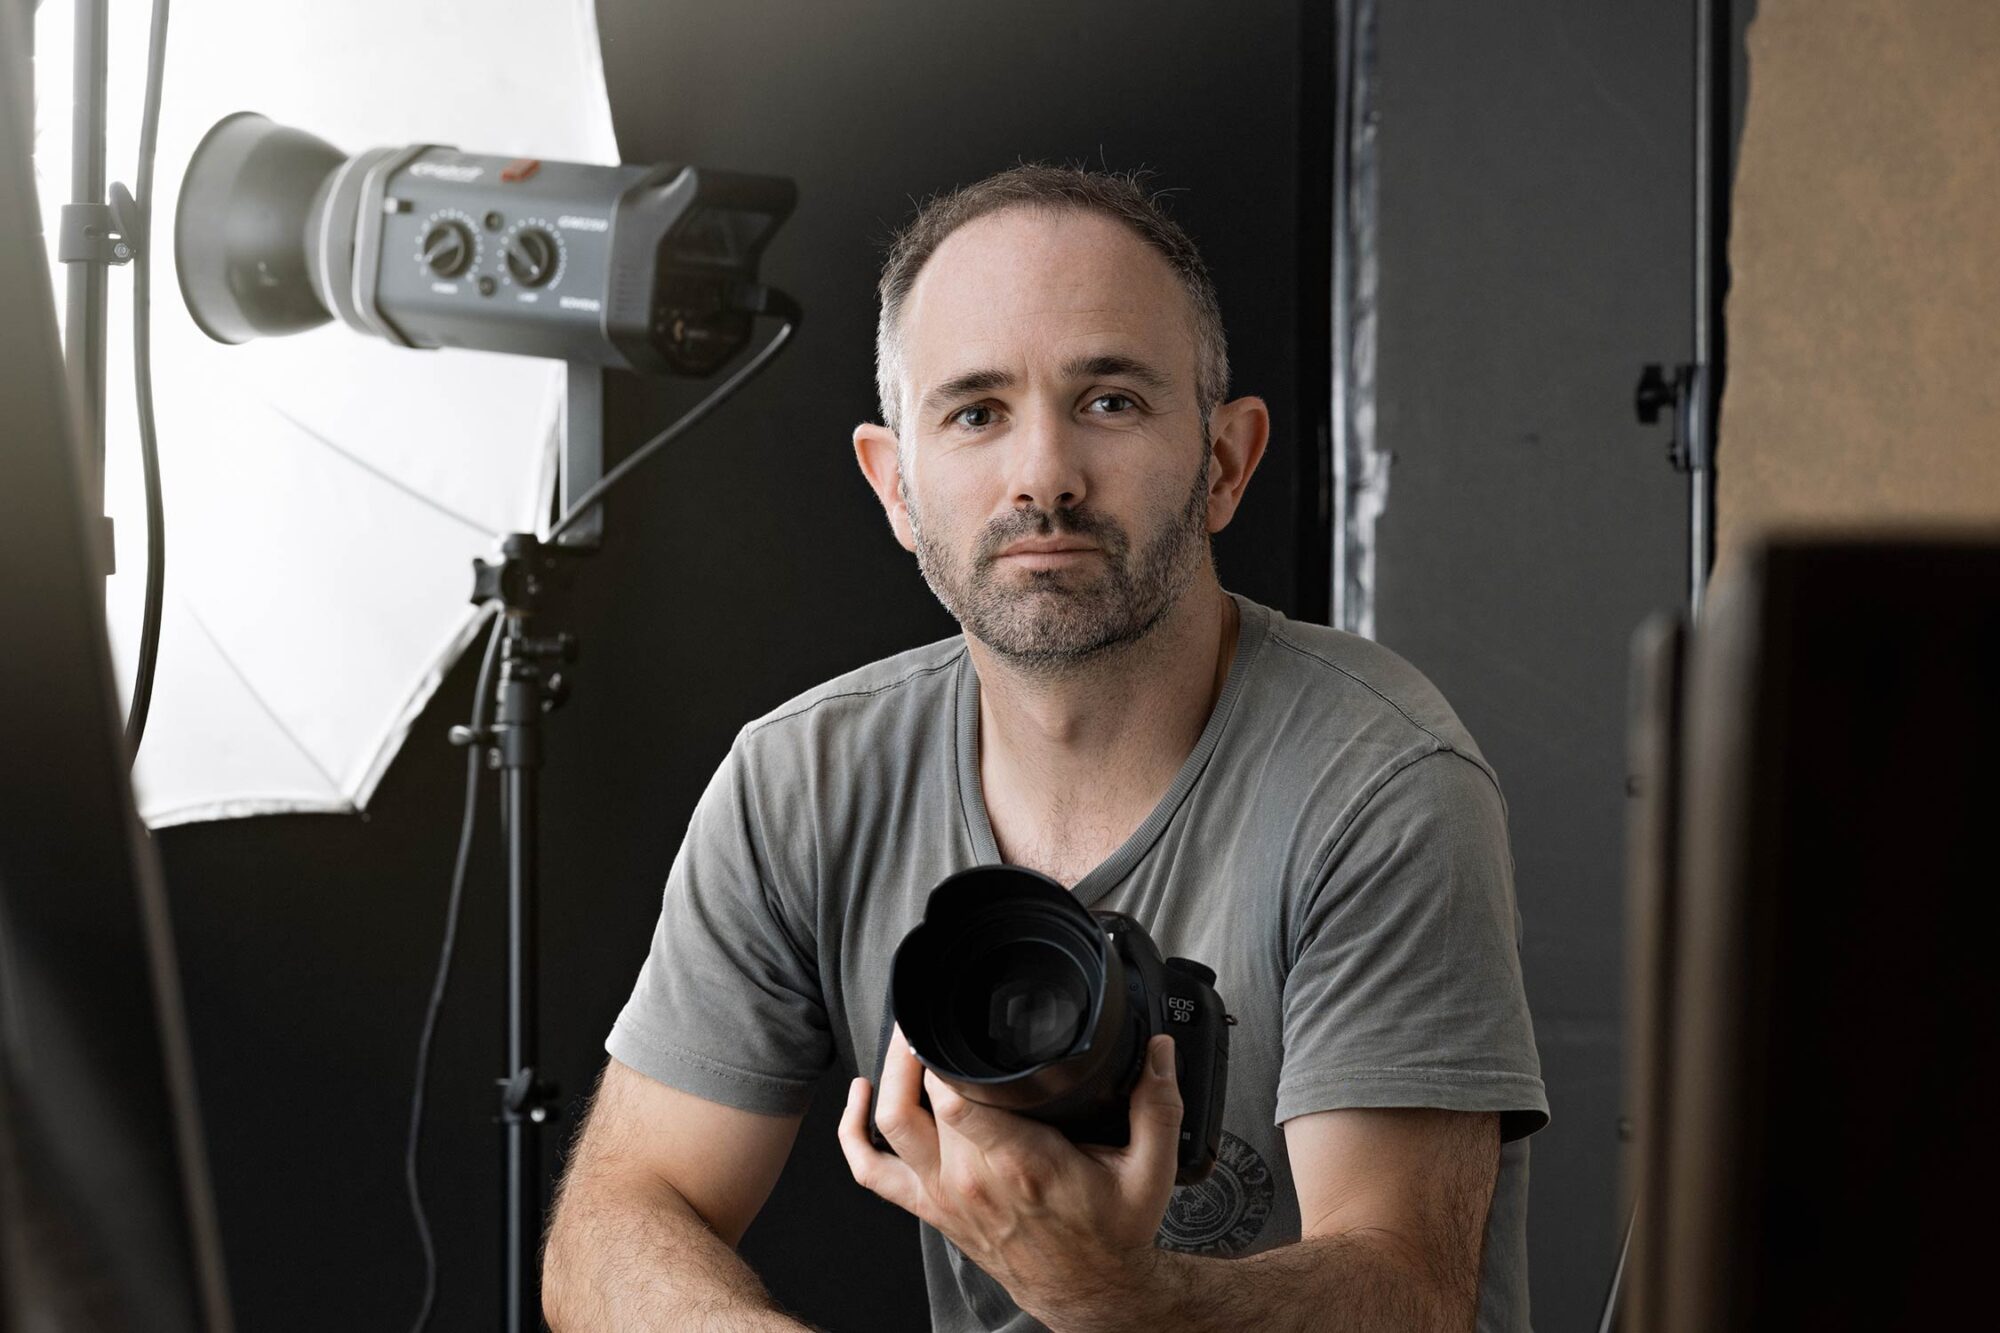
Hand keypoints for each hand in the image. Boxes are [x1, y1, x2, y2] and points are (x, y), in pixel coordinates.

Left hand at [836, 1025, 1184, 1324]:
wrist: (1089, 1292)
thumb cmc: (1113, 1233)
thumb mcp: (1152, 1170)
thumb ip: (1159, 1105)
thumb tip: (1161, 1051)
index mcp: (1024, 1163)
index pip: (957, 1102)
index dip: (944, 1055)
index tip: (952, 1016)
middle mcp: (974, 1180)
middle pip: (921, 1100)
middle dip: (921, 1048)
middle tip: (934, 1013)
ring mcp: (945, 1195)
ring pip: (890, 1126)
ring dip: (888, 1075)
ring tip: (904, 1037)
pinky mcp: (930, 1208)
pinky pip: (870, 1172)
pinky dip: (853, 1131)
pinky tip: (862, 1093)